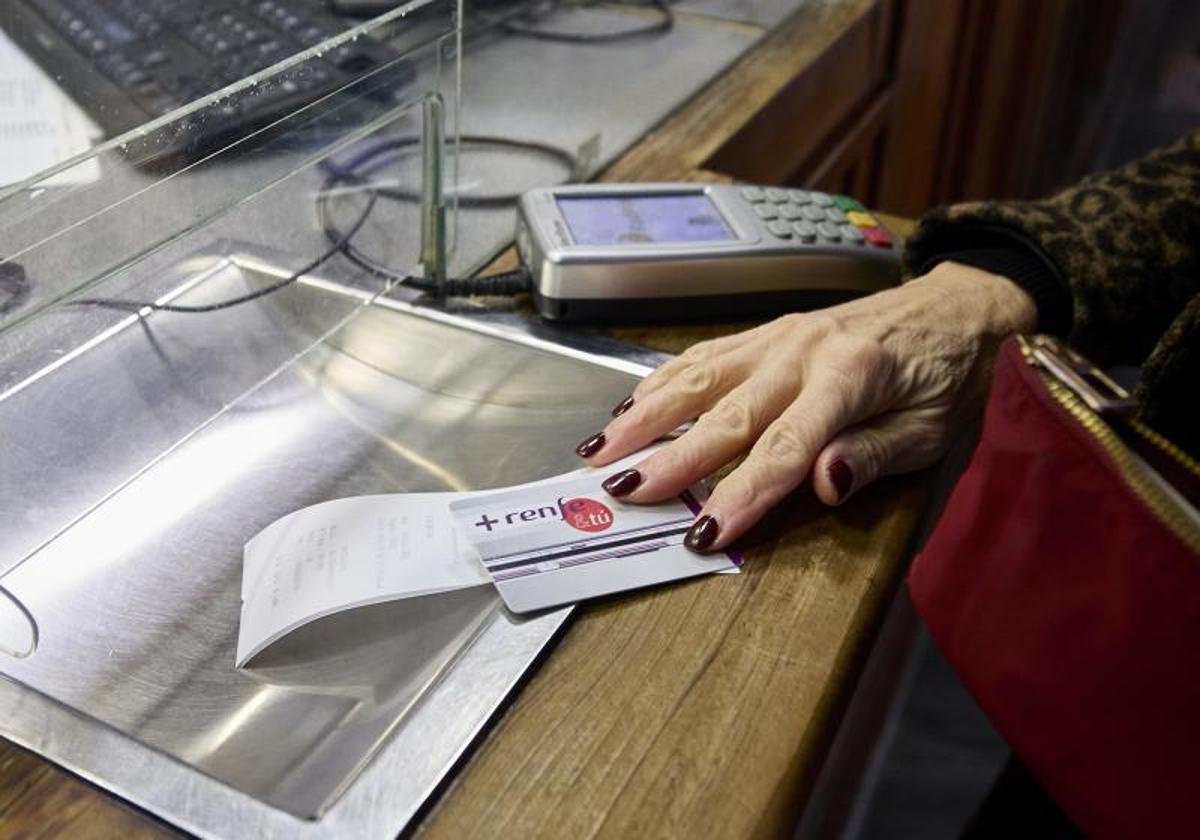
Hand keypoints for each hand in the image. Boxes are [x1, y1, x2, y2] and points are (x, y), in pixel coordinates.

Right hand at [574, 262, 1037, 551]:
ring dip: (645, 415)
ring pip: (698, 378)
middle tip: (623, 492)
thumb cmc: (947, 379)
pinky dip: (661, 382)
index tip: (704, 533)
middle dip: (671, 457)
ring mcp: (778, 337)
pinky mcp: (766, 332)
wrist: (955, 310)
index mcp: (850, 379)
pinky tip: (630, 407)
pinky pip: (704, 356)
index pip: (784, 449)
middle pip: (726, 415)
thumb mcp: (932, 431)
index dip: (741, 494)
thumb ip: (875, 456)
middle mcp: (803, 352)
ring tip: (598, 448)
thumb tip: (822, 485)